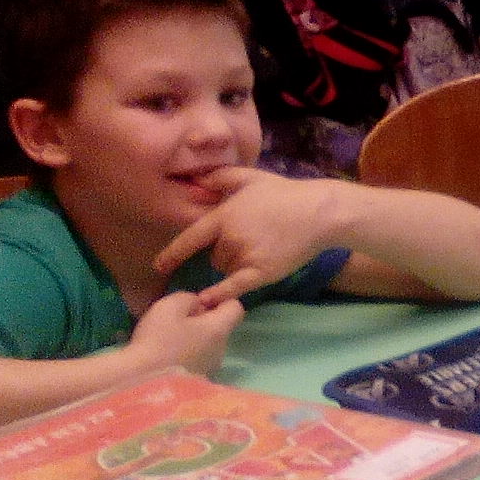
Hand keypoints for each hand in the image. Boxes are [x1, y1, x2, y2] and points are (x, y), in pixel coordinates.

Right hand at [126, 291, 243, 377]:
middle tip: (175, 321)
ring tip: (166, 340)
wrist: (143, 382)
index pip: (235, 308)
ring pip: (207, 344)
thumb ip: (189, 299)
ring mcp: (210, 368)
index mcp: (219, 330)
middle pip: (219, 327)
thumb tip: (197, 304)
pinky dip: (185, 355)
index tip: (197, 302)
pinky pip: (196, 360)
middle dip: (202, 320)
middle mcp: (221, 350)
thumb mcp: (170, 307)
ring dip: (193, 338)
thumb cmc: (158, 340)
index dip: (219, 300)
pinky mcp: (197, 382)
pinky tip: (165, 357)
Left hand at [152, 165, 342, 306]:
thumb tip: (197, 181)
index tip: (159, 265)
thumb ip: (221, 178)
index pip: (190, 238)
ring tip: (263, 249)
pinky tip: (209, 301)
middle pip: (214, 257)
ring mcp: (244, 257)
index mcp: (223, 217)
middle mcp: (229, 239)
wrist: (320, 213)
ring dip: (236, 265)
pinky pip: (234, 288)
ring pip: (228, 270)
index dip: (173, 253)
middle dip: (226, 251)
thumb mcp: (251, 177)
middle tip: (252, 238)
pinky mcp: (261, 273)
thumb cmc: (286, 194)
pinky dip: (221, 295)